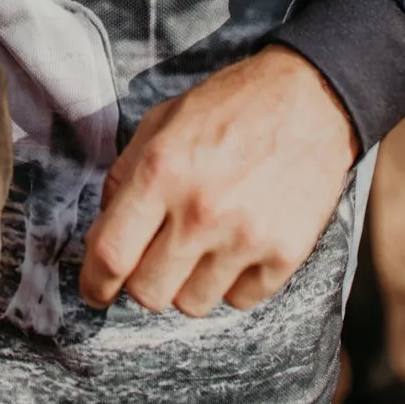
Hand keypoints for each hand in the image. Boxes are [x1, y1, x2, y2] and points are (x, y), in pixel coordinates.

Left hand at [79, 46, 358, 316]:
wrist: (310, 99)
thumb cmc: (230, 106)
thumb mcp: (162, 119)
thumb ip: (126, 173)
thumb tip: (107, 227)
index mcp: (161, 171)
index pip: (110, 254)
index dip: (94, 281)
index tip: (96, 289)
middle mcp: (200, 210)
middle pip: (148, 293)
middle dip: (143, 280)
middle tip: (155, 256)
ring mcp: (245, 237)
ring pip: (192, 304)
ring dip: (189, 282)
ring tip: (203, 243)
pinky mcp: (285, 254)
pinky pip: (240, 300)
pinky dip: (233, 281)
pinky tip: (238, 243)